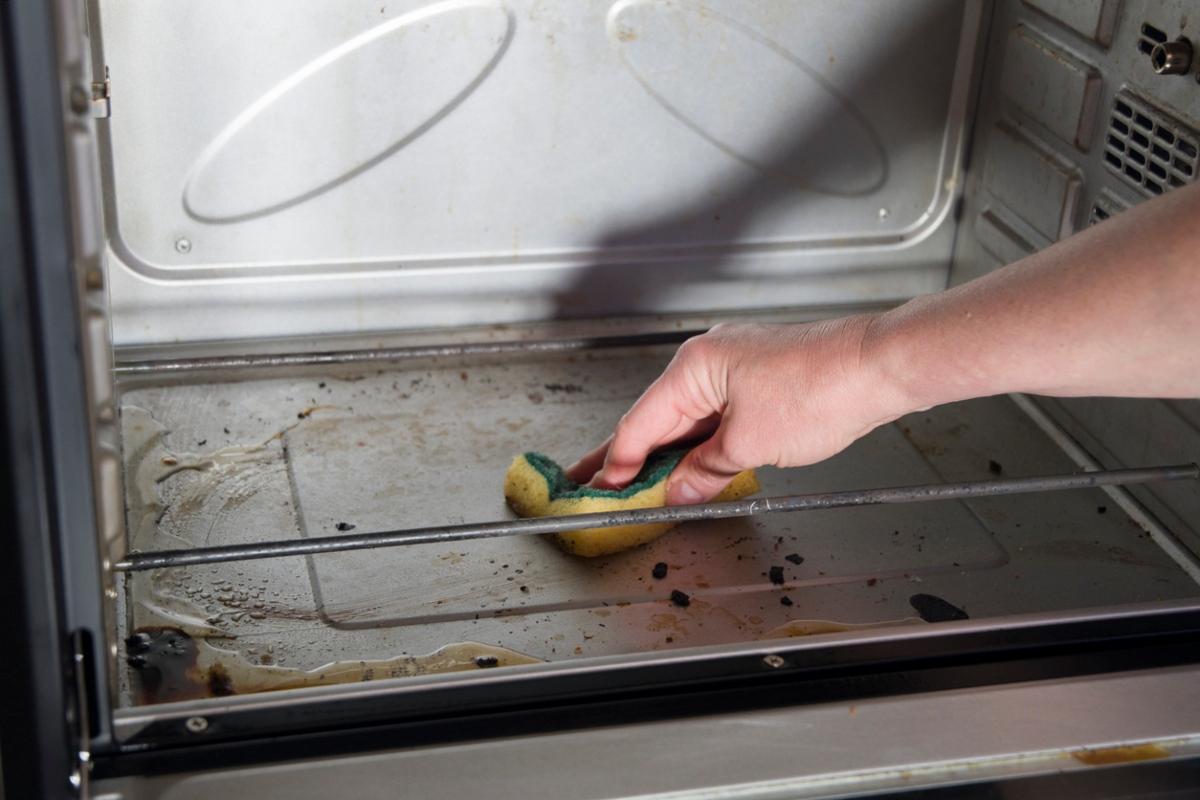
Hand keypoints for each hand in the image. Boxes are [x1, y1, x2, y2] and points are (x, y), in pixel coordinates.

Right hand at [566, 316, 912, 504]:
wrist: (878, 368)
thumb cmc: (821, 388)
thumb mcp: (749, 445)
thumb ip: (705, 471)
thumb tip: (678, 491)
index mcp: (693, 368)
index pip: (640, 425)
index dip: (617, 465)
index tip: (600, 493)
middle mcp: (706, 361)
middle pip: (655, 419)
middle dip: (625, 457)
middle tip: (590, 482)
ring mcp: (732, 367)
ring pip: (686, 420)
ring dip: (665, 454)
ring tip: (633, 484)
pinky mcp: (756, 379)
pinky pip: (713, 416)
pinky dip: (698, 444)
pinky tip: (688, 468)